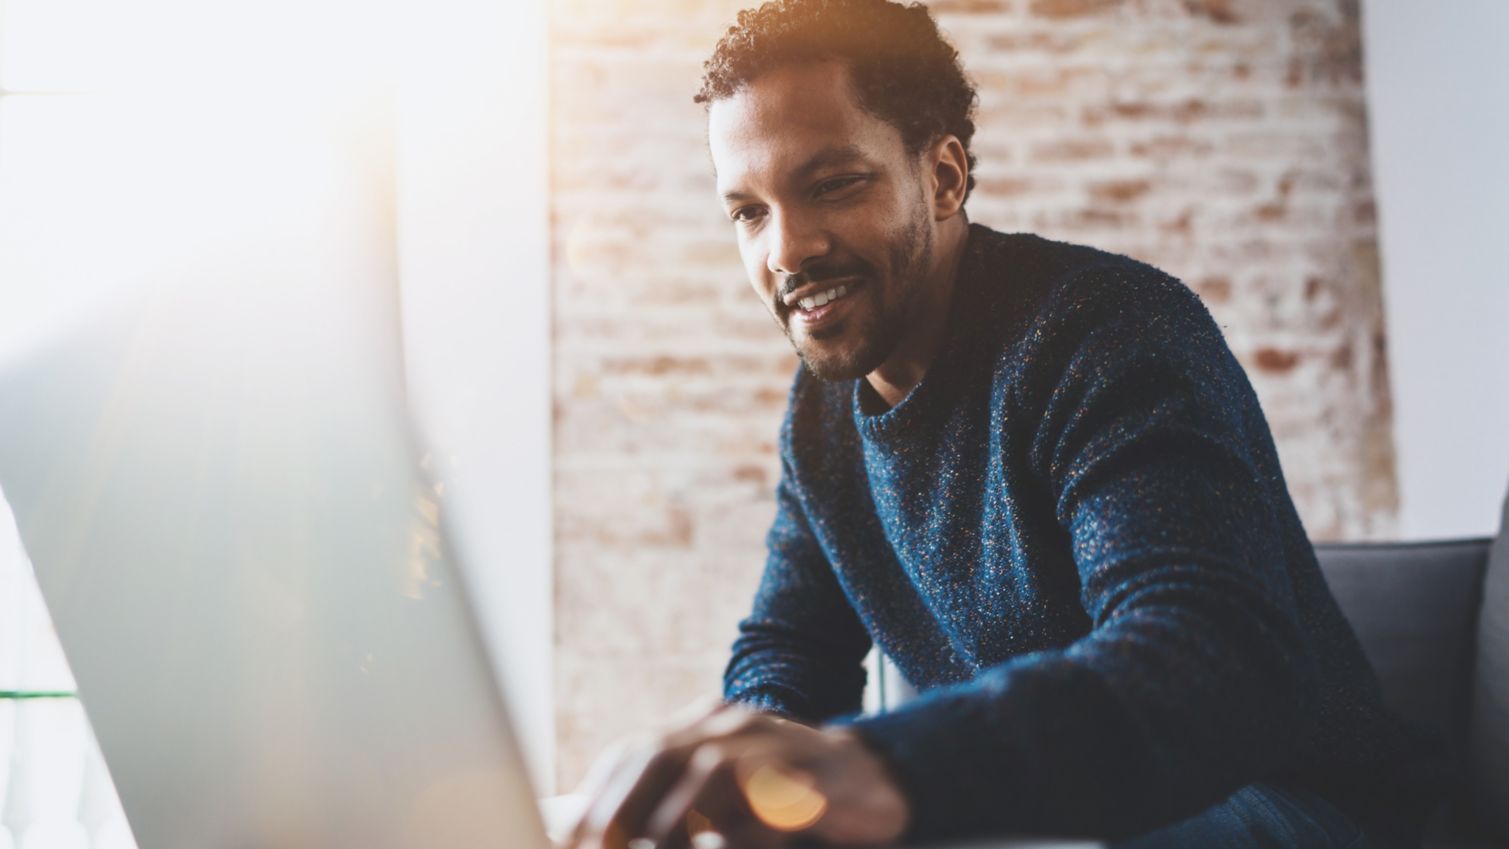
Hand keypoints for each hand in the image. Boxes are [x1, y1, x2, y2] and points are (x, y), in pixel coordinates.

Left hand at [562, 698, 908, 848]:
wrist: (873, 781)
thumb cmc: (785, 797)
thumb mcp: (722, 795)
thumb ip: (673, 806)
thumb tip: (605, 836)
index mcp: (706, 724)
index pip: (634, 751)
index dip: (596, 796)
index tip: (571, 840)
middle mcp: (735, 725)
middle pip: (660, 753)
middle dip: (620, 807)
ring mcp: (776, 746)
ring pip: (709, 769)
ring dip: (672, 822)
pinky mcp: (813, 780)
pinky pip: (764, 804)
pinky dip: (733, 834)